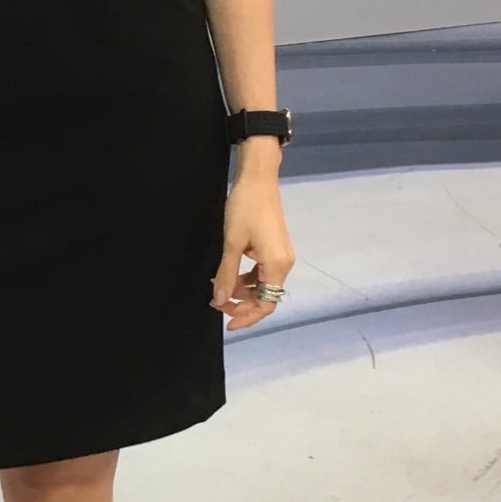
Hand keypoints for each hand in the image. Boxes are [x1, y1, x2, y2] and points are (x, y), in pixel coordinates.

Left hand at [211, 179, 294, 331]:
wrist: (258, 178)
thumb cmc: (245, 208)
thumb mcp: (232, 243)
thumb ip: (227, 275)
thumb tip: (220, 301)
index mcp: (277, 265)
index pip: (267, 303)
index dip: (247, 317)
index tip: (227, 323)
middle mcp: (284, 264)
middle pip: (266, 296)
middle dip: (242, 305)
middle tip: (216, 303)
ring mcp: (281, 255)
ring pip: (262, 285)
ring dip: (242, 291)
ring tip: (218, 288)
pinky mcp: (275, 248)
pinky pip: (262, 272)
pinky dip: (246, 278)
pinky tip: (229, 274)